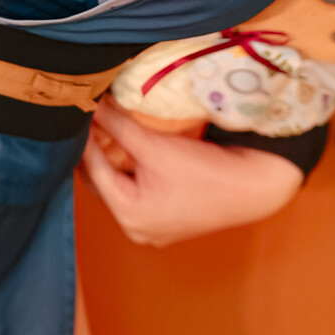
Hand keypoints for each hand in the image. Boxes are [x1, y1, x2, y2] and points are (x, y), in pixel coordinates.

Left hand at [82, 98, 302, 245]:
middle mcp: (136, 229)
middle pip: (104, 183)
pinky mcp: (168, 221)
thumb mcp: (155, 146)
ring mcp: (153, 229)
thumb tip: (92, 105)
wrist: (254, 187)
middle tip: (92, 119)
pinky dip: (133, 172)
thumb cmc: (206, 172)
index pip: (93, 170)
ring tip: (110, 129)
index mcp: (129, 216)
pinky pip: (139, 193)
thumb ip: (118, 126)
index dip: (85, 138)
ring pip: (121, 188)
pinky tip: (133, 149)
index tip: (79, 112)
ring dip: (115, 160)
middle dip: (98, 150)